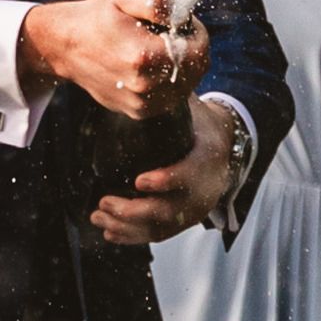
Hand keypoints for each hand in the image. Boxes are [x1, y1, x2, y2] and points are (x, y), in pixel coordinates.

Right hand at [20, 0, 207, 117]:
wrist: (66, 47)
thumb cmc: (98, 19)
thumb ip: (158, 3)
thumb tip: (183, 16)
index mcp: (143, 57)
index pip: (198, 52)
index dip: (198, 34)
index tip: (184, 23)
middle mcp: (143, 86)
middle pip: (195, 71)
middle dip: (191, 50)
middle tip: (173, 34)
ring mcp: (140, 103)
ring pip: (185, 86)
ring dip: (181, 67)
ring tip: (160, 49)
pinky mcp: (137, 111)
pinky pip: (170, 97)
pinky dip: (169, 81)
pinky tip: (152, 66)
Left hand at [89, 96, 238, 246]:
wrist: (223, 148)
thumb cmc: (198, 126)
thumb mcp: (191, 110)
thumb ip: (167, 101)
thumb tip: (138, 84)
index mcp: (207, 158)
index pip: (188, 174)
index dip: (166, 180)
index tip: (139, 180)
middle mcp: (204, 190)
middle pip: (169, 210)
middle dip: (133, 211)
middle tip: (103, 201)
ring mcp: (193, 209)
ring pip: (159, 227)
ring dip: (125, 226)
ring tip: (97, 216)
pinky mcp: (183, 222)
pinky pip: (158, 235)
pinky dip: (133, 236)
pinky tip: (109, 232)